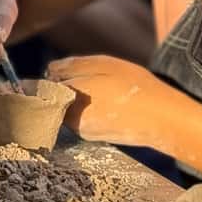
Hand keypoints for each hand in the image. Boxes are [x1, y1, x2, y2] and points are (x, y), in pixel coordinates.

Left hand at [46, 55, 173, 146]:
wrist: (161, 119)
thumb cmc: (133, 86)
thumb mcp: (104, 64)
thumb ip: (72, 66)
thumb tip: (49, 69)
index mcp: (69, 97)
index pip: (40, 89)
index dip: (40, 81)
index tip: (42, 77)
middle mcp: (70, 118)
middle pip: (52, 100)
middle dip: (59, 88)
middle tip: (79, 76)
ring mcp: (81, 130)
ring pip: (66, 110)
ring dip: (73, 98)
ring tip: (98, 88)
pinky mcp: (93, 137)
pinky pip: (80, 119)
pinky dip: (85, 109)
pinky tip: (105, 102)